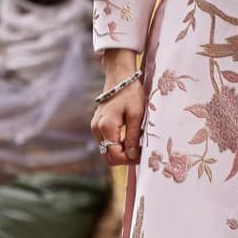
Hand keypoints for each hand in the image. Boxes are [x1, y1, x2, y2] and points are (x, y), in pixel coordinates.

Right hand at [91, 51, 144, 166]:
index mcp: (106, 127)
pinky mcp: (97, 125)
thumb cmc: (130, 93)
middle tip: (140, 151)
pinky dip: (117, 144)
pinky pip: (106, 142)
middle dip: (124, 158)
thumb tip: (132, 156)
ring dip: (121, 151)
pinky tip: (130, 136)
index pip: (114, 155)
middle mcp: (97, 129)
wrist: (120, 77)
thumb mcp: (136, 114)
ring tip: (137, 142)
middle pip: (108, 156)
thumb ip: (133, 136)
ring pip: (106, 150)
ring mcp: (95, 127)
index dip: (129, 160)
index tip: (143, 155)